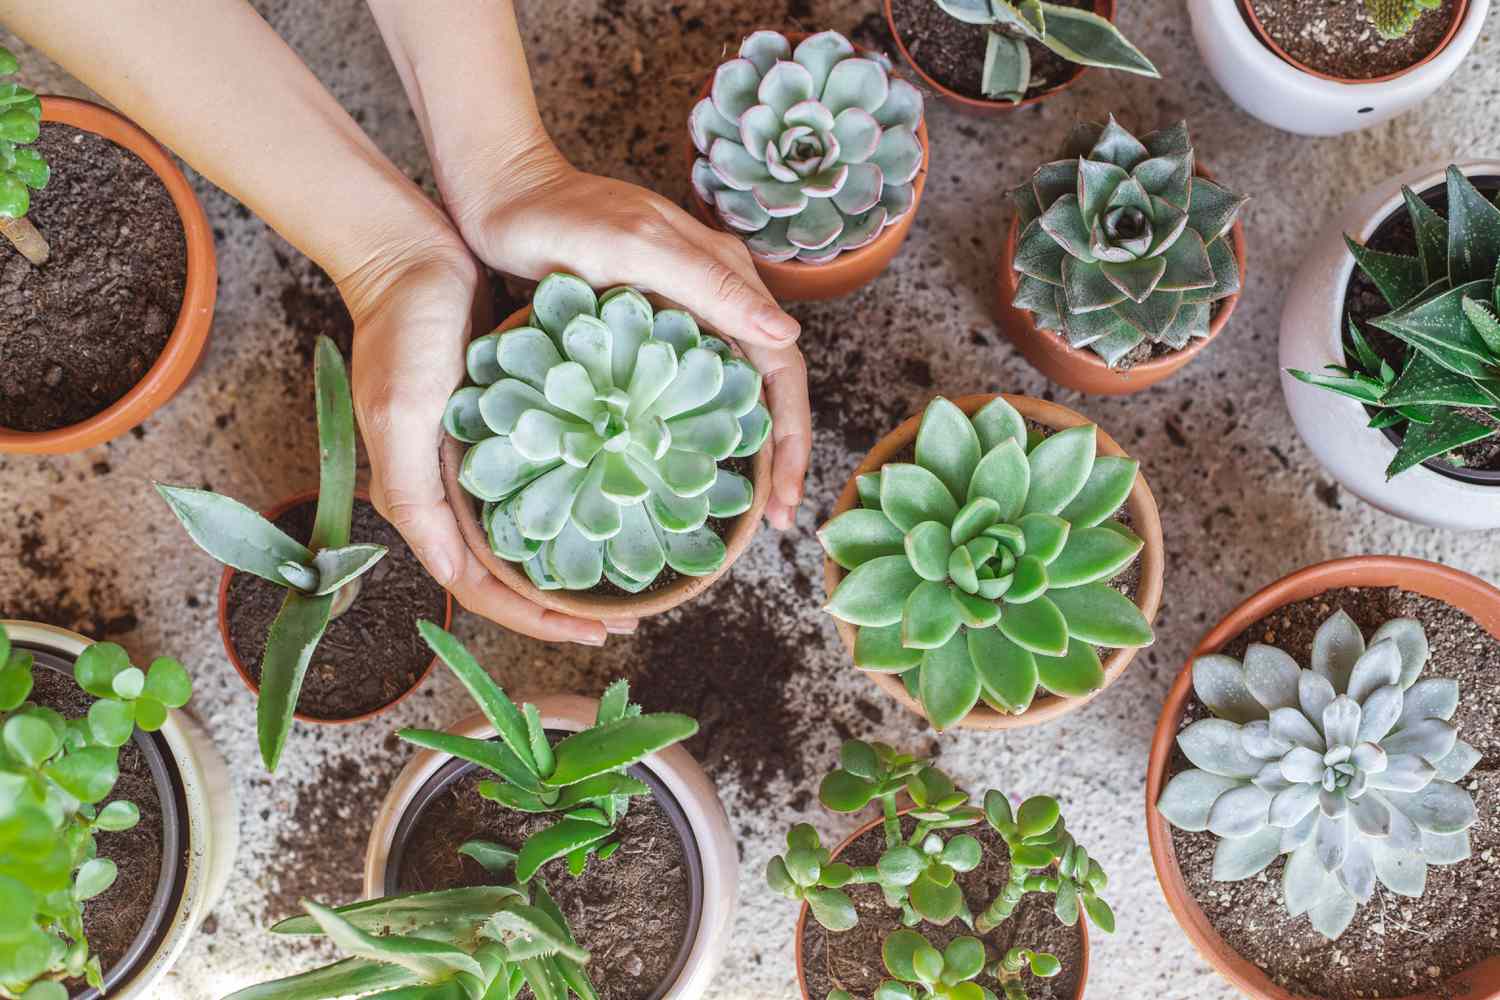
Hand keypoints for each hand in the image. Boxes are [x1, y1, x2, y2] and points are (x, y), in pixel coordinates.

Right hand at [340, 232, 628, 644]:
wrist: (412, 255)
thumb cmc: (402, 332)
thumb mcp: (401, 416)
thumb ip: (417, 499)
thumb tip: (453, 580)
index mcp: (425, 502)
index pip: (486, 590)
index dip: (541, 621)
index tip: (600, 633)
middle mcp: (455, 490)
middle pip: (515, 573)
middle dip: (568, 605)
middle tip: (630, 618)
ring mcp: (483, 459)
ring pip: (536, 529)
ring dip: (580, 555)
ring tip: (635, 571)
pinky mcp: (510, 423)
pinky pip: (550, 476)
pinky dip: (584, 497)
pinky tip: (628, 497)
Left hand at [445, 142, 810, 530]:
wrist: (502, 196)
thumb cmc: (560, 219)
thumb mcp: (636, 249)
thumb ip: (712, 286)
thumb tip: (785, 335)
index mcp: (727, 276)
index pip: (782, 366)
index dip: (791, 437)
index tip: (786, 499)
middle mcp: (717, 298)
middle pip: (768, 387)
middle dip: (780, 457)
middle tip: (776, 523)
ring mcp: (684, 315)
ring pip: (733, 392)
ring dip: (747, 451)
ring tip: (749, 511)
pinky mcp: (649, 331)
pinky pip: (691, 389)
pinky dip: (702, 432)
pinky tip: (691, 471)